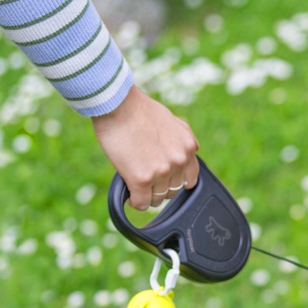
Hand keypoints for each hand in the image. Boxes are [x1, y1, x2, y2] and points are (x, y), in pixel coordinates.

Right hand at [91, 85, 199, 209]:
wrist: (117, 104)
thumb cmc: (139, 110)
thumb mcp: (173, 121)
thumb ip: (185, 139)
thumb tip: (190, 152)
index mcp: (188, 149)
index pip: (189, 181)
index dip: (174, 182)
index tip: (163, 181)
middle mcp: (178, 162)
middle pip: (171, 192)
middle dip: (158, 187)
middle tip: (145, 179)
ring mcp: (161, 172)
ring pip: (157, 199)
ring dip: (146, 194)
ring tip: (134, 183)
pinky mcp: (141, 179)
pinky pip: (141, 203)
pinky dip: (134, 201)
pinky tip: (129, 193)